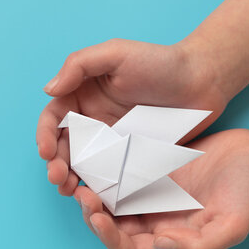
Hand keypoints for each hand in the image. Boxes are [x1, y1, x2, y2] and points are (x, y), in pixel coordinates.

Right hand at [37, 39, 226, 195]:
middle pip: (64, 146)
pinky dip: (97, 187)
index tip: (46, 151)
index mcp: (83, 95)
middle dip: (55, 163)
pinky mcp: (130, 158)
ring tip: (68, 190)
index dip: (45, 134)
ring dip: (70, 178)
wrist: (203, 81)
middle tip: (57, 178)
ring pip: (82, 165)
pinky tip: (93, 195)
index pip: (54, 117)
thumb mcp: (115, 53)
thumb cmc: (160, 61)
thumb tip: (48, 90)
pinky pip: (108, 175)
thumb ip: (78, 66)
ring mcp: (111, 142)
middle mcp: (92, 120)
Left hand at [74, 129, 248, 248]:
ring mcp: (153, 194)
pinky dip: (108, 172)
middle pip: (115, 225)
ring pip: (114, 201)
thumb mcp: (232, 226)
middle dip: (94, 215)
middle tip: (82, 195)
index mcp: (172, 238)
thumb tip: (160, 243)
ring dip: (97, 194)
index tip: (96, 218)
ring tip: (82, 178)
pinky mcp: (152, 171)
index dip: (109, 239)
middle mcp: (157, 219)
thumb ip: (200, 245)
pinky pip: (123, 175)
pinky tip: (98, 160)